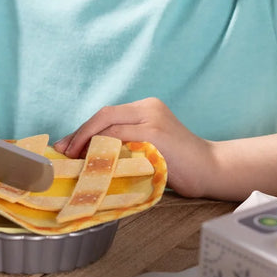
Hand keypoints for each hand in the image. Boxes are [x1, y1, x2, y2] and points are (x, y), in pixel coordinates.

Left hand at [54, 97, 215, 198]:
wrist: (213, 169)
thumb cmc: (179, 164)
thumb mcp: (148, 147)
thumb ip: (125, 144)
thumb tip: (87, 155)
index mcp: (146, 108)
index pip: (106, 115)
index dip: (82, 131)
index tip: (66, 146)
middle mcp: (148, 108)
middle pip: (103, 115)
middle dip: (79, 134)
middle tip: (64, 152)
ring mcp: (152, 119)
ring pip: (108, 125)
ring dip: (87, 143)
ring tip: (75, 159)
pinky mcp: (156, 133)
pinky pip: (119, 137)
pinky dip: (103, 148)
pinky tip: (93, 161)